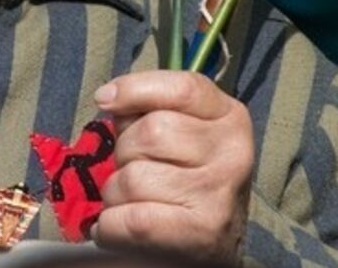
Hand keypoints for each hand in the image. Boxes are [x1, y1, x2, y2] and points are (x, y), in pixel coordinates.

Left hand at [93, 70, 253, 264]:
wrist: (212, 248)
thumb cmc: (185, 180)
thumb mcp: (182, 133)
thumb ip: (150, 108)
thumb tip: (108, 97)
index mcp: (230, 117)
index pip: (182, 88)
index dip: (136, 88)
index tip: (104, 98)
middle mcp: (233, 153)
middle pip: (151, 132)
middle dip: (125, 151)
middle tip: (136, 170)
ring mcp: (219, 194)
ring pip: (134, 177)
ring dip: (115, 193)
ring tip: (131, 202)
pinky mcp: (202, 234)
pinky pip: (132, 220)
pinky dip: (110, 226)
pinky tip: (115, 227)